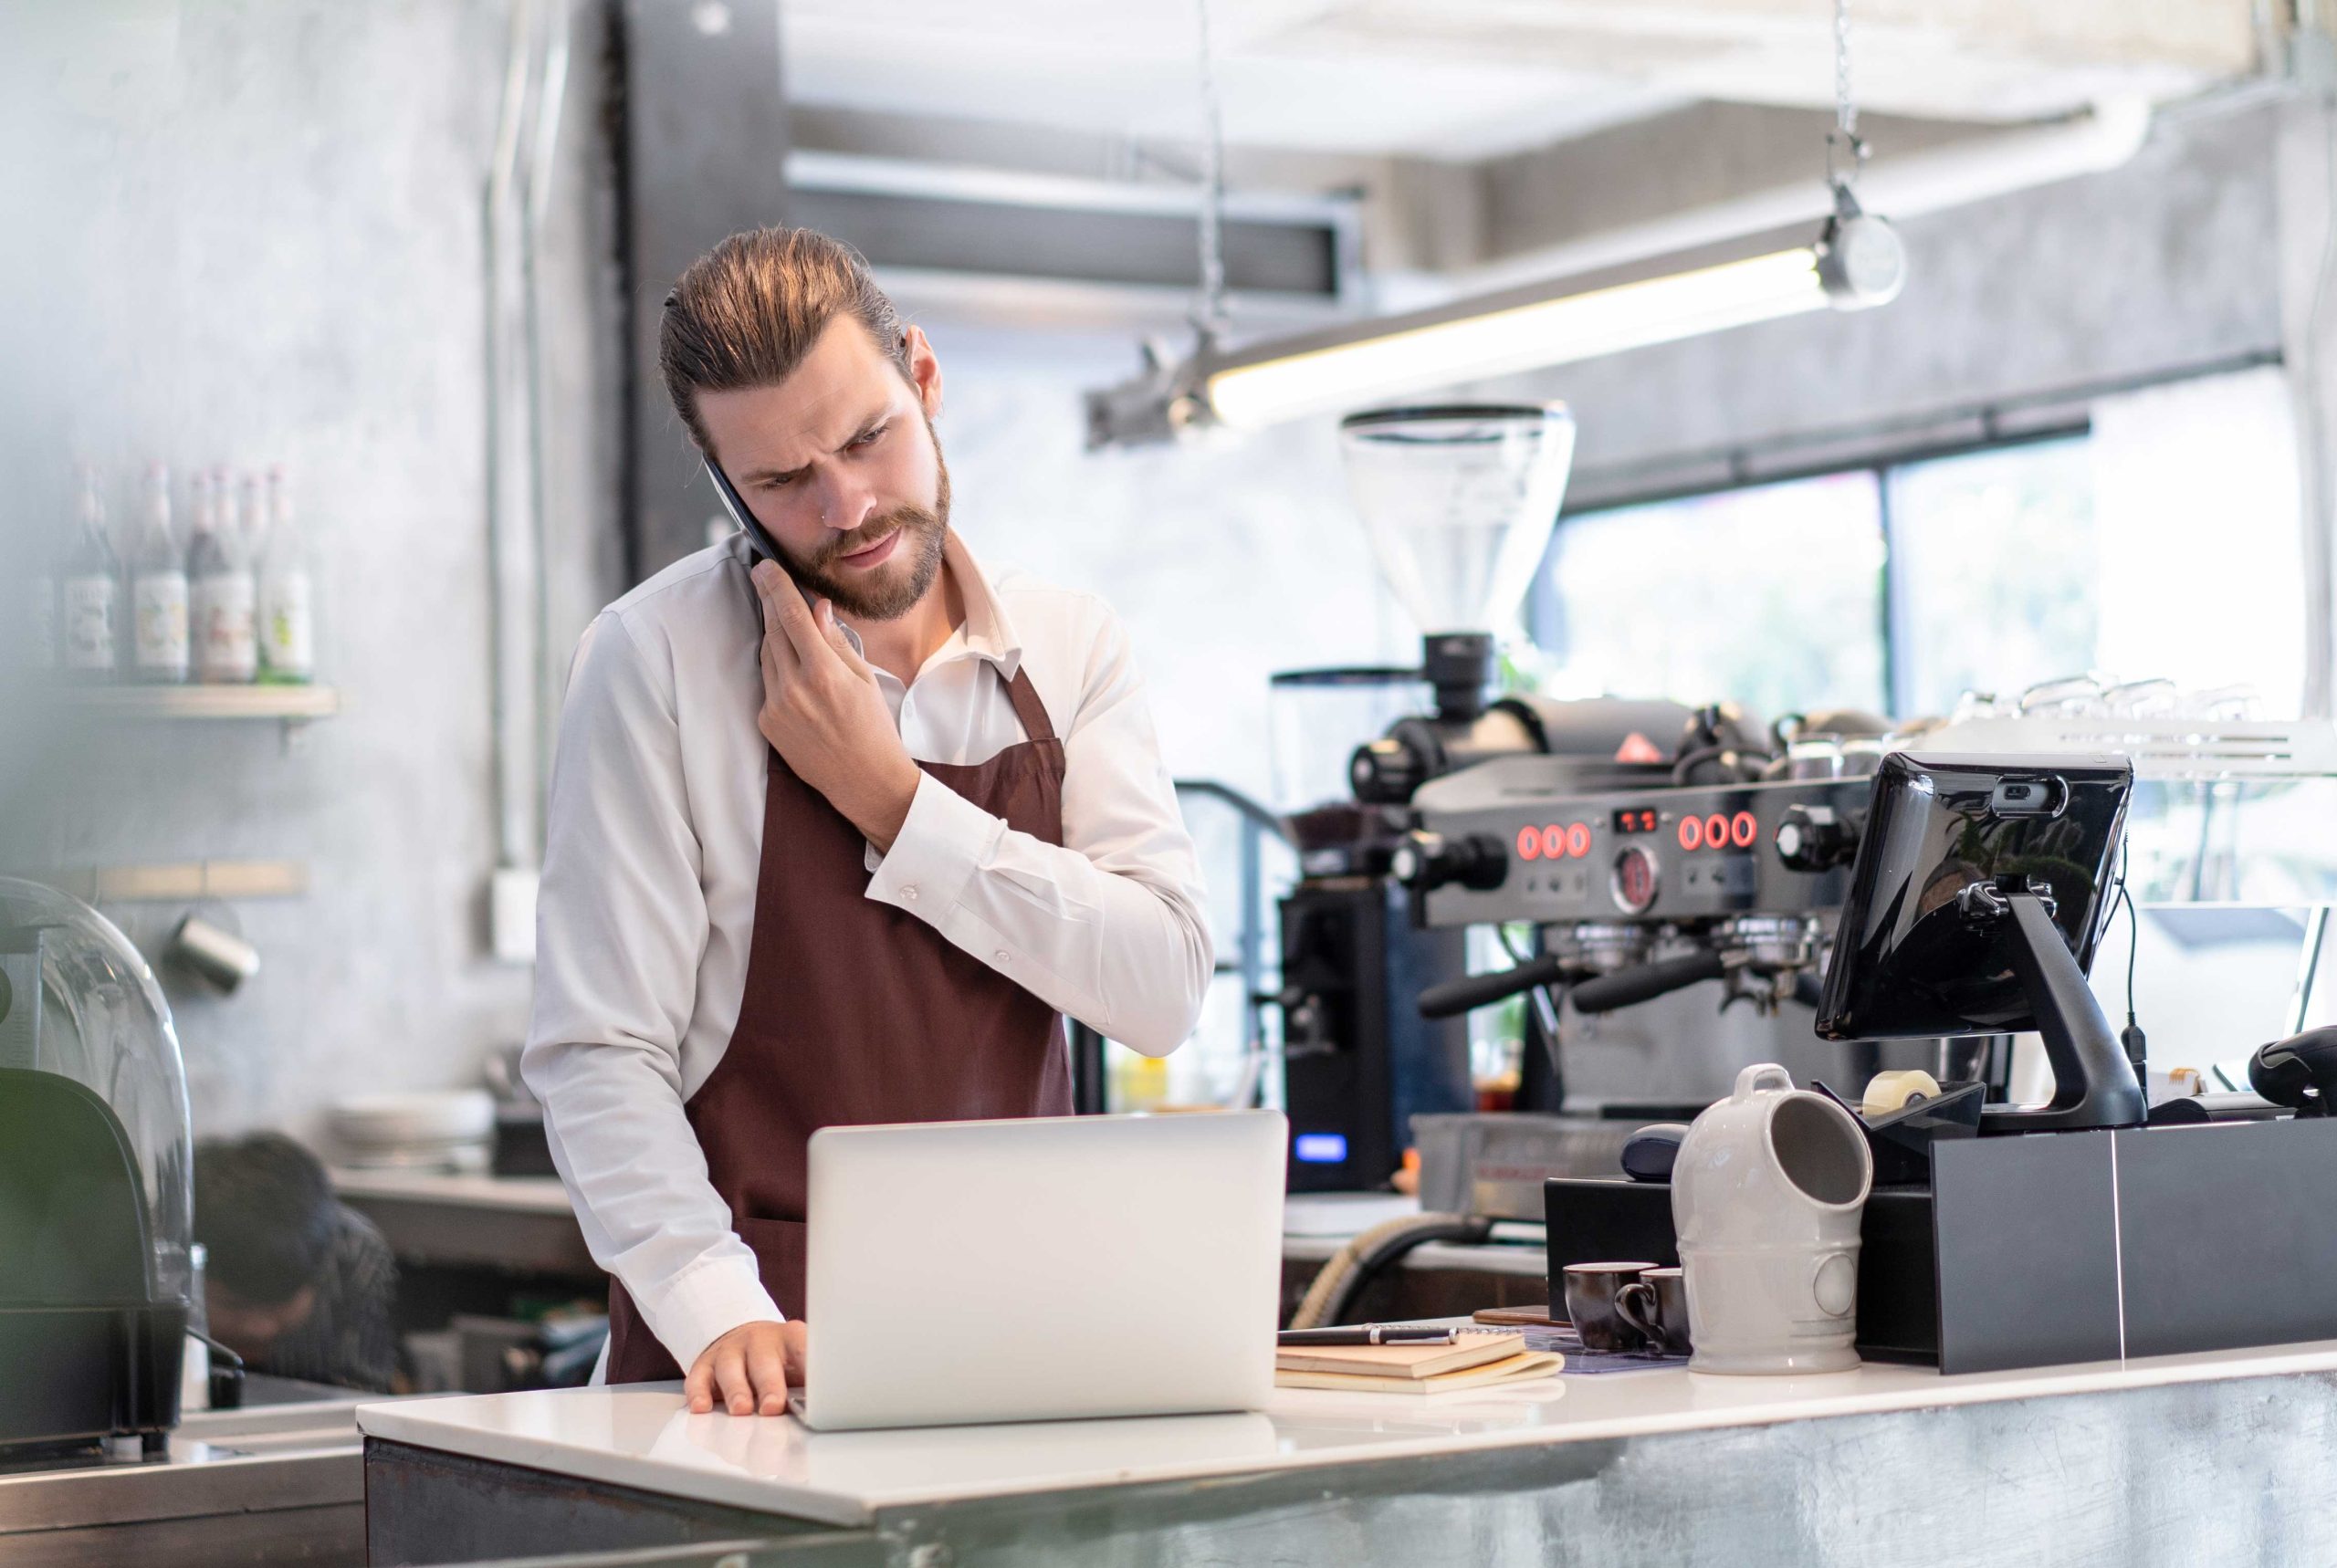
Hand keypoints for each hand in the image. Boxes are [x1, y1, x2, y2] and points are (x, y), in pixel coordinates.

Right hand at [685, 1319, 807, 1415]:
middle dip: (769, 1384)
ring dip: (736, 1389)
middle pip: (764, 1359)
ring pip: (730, 1366)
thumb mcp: (799, 1365)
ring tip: (741, 1410)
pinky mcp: (705, 1363)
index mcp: (790, 1337)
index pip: (802, 1348)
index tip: (815, 1390)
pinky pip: (699, 1377)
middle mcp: (759, 1339)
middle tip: (773, 1407)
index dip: (808, 1367)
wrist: (746, 1338)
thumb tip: (824, 1412)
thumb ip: (808, 1384)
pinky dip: (699, 1392)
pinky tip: (702, 1407)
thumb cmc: (779, 1360)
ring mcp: (730, 1349)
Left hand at [750, 561, 920, 849]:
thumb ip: (835, 641)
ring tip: (789, 629)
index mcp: (823, 672)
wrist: (865, 781)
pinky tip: (795, 674)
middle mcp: (794, 687)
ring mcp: (776, 707)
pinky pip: (766, 683)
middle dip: (768, 602)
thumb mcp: (864, 678)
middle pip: (772, 630)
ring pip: (766, 655)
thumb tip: (817, 609)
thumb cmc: (873, 727)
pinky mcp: (767, 723)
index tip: (764, 566)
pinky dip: (777, 670)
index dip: (775, 586)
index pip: (790, 615)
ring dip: (774, 637)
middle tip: (764, 579)